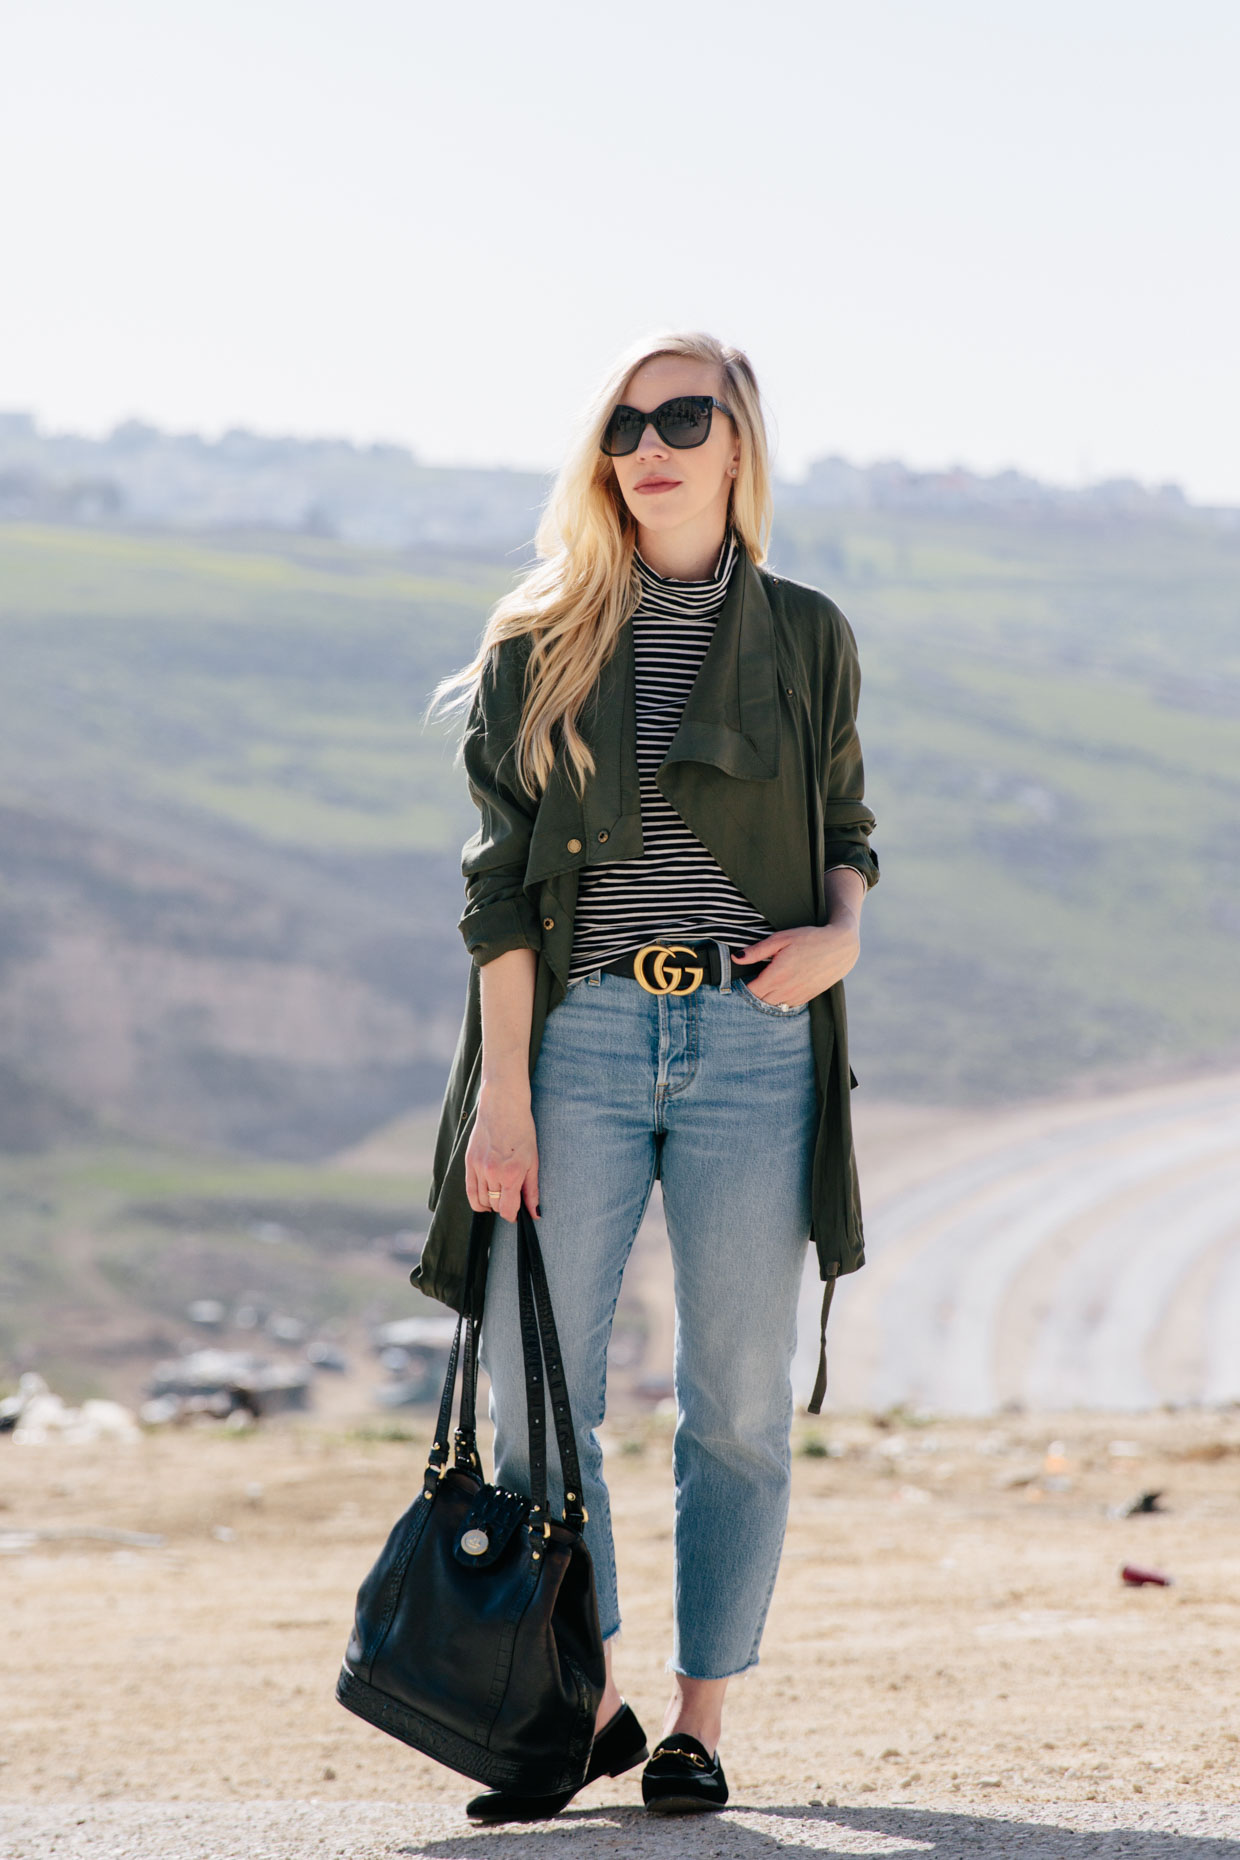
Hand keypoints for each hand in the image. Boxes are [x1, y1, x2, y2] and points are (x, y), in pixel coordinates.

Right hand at [465, 1083, 539, 1220]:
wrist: (503, 1106)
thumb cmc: (522, 1131)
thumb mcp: (533, 1161)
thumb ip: (532, 1190)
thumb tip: (535, 1214)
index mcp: (511, 1174)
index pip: (507, 1210)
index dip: (513, 1216)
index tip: (518, 1213)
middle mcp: (492, 1173)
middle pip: (495, 1206)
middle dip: (504, 1206)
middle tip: (512, 1198)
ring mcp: (478, 1167)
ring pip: (481, 1200)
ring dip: (491, 1203)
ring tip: (500, 1194)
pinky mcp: (468, 1162)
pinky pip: (469, 1190)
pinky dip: (477, 1198)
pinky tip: (486, 1196)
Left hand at [733, 920, 859, 1006]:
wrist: (840, 947)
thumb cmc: (810, 939)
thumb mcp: (781, 939)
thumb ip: (757, 950)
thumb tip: (736, 958)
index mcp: (776, 976)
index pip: (750, 992)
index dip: (741, 987)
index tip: (738, 979)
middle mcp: (786, 990)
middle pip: (759, 1002)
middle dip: (752, 994)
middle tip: (750, 981)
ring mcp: (797, 996)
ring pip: (772, 1006)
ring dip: (765, 999)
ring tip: (764, 985)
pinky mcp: (806, 998)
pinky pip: (786, 1006)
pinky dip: (778, 1001)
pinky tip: (779, 989)